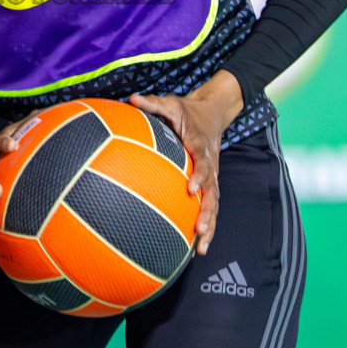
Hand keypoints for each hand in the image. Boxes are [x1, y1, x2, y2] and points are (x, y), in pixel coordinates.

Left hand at [131, 70, 243, 255]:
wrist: (212, 113)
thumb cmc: (187, 111)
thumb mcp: (171, 103)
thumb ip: (153, 103)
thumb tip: (132, 98)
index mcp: (201, 145)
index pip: (204, 162)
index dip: (200, 175)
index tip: (191, 189)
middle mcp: (211, 164)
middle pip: (213, 192)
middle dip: (208, 212)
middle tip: (199, 229)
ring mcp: (212, 176)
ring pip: (214, 204)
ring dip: (209, 225)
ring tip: (200, 249)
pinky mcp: (210, 184)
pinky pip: (209, 206)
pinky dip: (206, 225)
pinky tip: (195, 247)